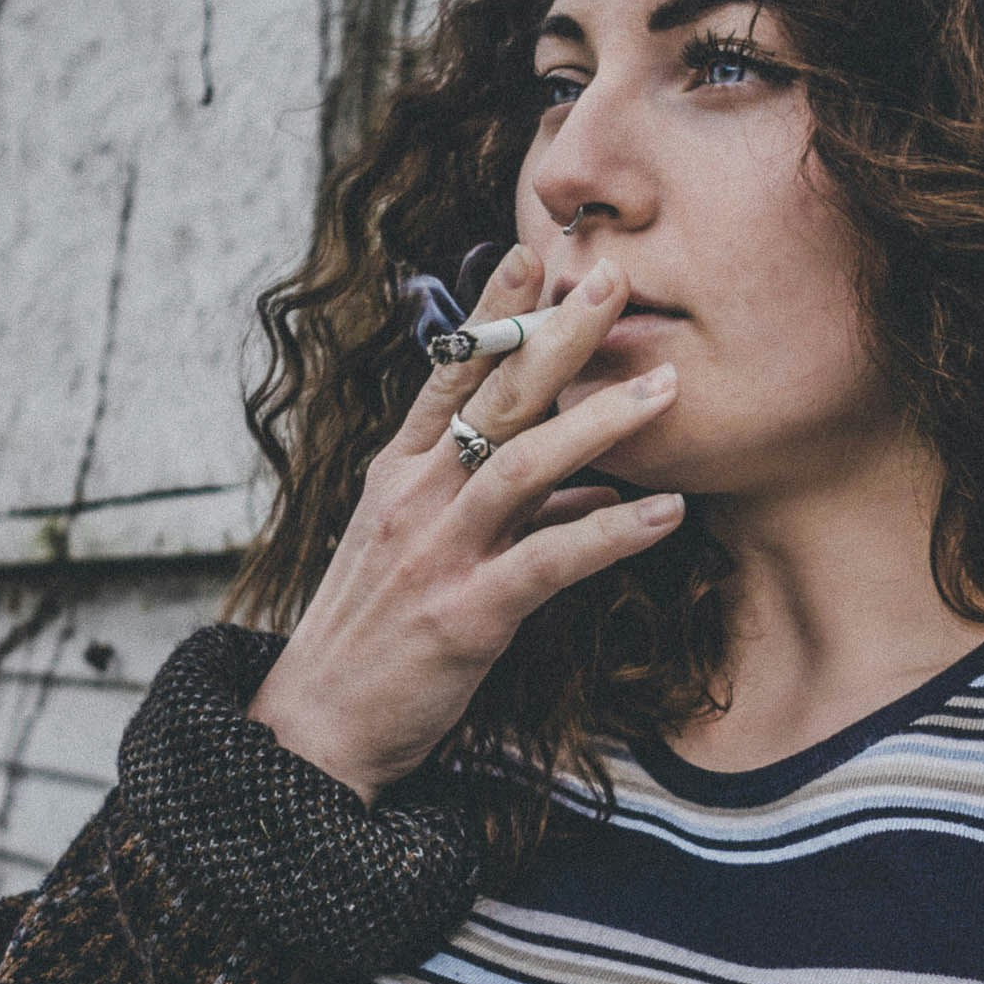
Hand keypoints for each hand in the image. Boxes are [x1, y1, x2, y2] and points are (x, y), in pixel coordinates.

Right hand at [247, 244, 681, 801]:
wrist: (315, 728)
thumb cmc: (376, 639)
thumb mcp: (422, 555)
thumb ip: (499, 512)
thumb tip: (581, 487)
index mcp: (397, 473)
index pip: (449, 372)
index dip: (491, 311)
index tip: (535, 254)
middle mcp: (413, 498)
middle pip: (493, 398)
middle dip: (556, 335)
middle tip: (613, 280)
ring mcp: (436, 552)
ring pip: (523, 464)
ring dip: (600, 422)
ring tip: (668, 387)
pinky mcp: (466, 614)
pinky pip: (549, 560)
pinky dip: (611, 533)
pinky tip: (666, 513)